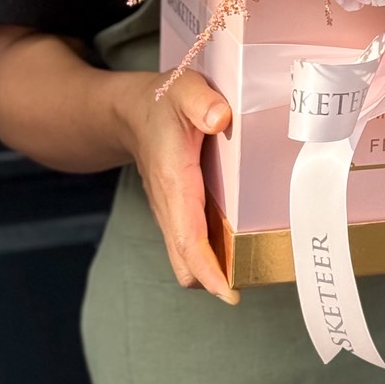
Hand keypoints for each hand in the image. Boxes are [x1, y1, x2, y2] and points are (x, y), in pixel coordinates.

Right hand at [116, 69, 239, 304]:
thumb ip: (201, 101)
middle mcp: (169, 206)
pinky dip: (209, 255)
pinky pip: (190, 244)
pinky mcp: (175, 212)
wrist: (131, 112)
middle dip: (214, 281)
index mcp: (174, 181)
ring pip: (186, 258)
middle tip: (253, 280)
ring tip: (252, 267)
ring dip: (213, 270)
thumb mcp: (184, 89)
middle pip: (186, 262)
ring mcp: (170, 213)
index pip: (188, 238)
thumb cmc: (162, 101)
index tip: (230, 293)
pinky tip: (237, 246)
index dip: (208, 269)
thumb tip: (220, 118)